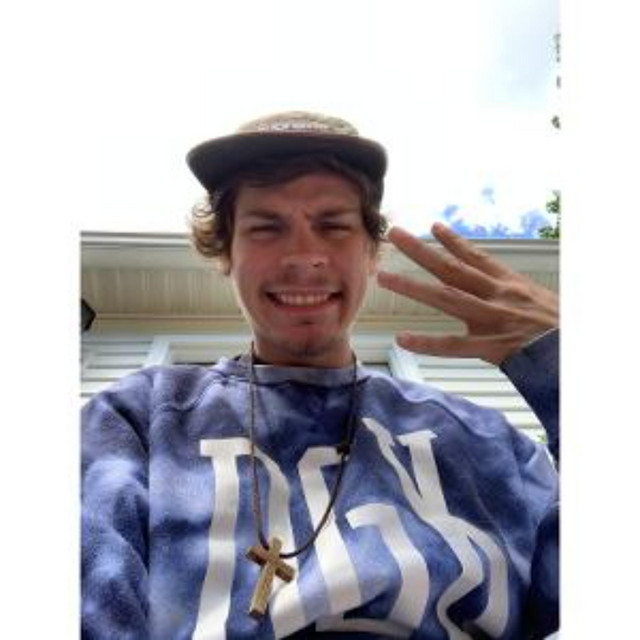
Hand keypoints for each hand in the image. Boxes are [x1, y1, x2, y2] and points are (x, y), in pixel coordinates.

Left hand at [376, 223, 558, 364]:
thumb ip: (512, 291)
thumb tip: (495, 284)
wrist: (574, 351)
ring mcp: (490, 318)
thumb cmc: (556, 327)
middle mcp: (495, 294)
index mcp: (508, 283)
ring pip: (445, 298)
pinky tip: (403, 339)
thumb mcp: (537, 298)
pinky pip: (453, 345)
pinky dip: (427, 342)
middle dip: (421, 250)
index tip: (434, 226)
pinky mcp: (490, 346)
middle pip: (451, 268)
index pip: (476, 257)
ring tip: (385, 277)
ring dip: (413, 287)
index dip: (454, 241)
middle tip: (395, 234)